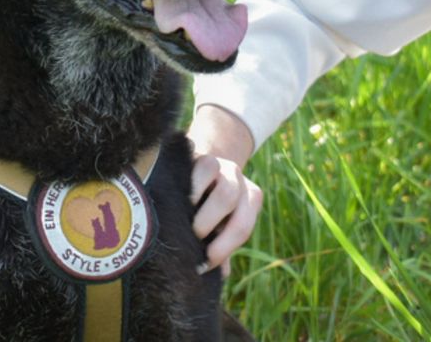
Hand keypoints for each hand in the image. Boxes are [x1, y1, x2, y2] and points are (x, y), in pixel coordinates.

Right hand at [187, 104, 262, 276]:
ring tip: (187, 223)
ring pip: (224, 187)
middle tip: (194, 241)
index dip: (223, 250)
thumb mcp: (217, 225)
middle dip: (213, 227)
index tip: (203, 265)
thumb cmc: (207, 205)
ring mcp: (223, 166)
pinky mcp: (203, 155)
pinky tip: (180, 200)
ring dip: (205, 210)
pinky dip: (194, 187)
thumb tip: (222, 276)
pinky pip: (204, 168)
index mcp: (249, 200)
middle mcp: (240, 181)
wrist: (196, 164)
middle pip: (235, 205)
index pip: (242, 227)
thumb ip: (221, 246)